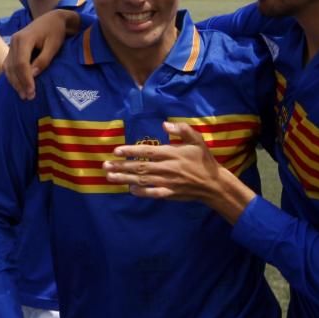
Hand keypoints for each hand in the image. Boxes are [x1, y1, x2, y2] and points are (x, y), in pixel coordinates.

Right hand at [4, 9, 77, 99]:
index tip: (32, 92)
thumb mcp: (53, 46)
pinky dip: (12, 76)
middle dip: (20, 83)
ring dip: (15, 82)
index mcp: (24, 39)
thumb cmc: (55, 32)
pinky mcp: (12, 48)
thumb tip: (33, 75)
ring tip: (23, 95)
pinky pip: (8, 64)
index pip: (21, 63)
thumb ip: (43, 60)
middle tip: (28, 97)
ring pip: (8, 67)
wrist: (52, 19)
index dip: (26, 79)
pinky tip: (17, 85)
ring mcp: (12, 45)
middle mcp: (14, 41)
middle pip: (13, 67)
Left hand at [104, 121, 254, 222]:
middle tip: (104, 165)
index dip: (131, 151)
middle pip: (140, 167)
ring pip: (143, 180)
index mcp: (172, 154)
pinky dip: (141, 192)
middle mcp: (167, 168)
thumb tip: (164, 124)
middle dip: (121, 166)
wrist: (214, 184)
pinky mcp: (170, 193)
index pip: (147, 152)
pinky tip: (130, 189)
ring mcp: (168, 182)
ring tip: (109, 177)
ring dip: (125, 178)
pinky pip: (153, 193)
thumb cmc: (203, 159)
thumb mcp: (197, 140)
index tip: (116, 151)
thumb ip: (182, 130)